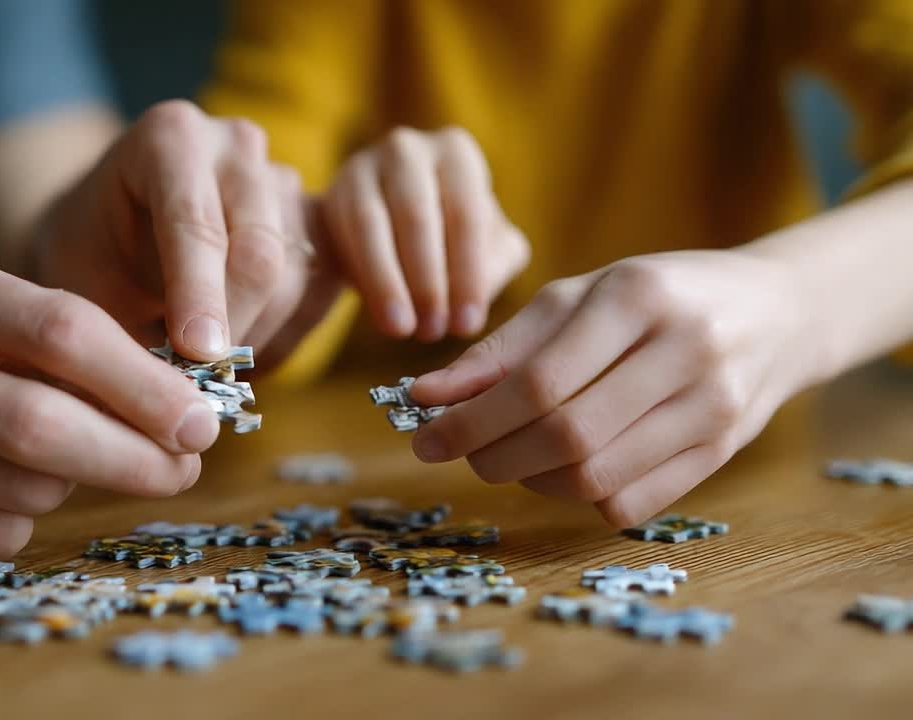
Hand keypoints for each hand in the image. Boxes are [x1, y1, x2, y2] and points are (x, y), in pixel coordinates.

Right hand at [0, 250, 219, 562]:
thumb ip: (74, 347)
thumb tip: (187, 415)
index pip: (62, 330)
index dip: (145, 383)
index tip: (201, 419)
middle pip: (41, 422)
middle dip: (135, 454)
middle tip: (186, 467)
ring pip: (24, 488)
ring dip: (74, 485)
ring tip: (63, 465)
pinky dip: (24, 525)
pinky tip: (3, 495)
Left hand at [37, 100, 299, 360]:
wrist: (115, 237)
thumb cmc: (93, 261)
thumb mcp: (85, 290)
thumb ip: (123, 329)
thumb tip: (168, 390)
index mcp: (170, 137)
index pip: (196, 221)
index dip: (199, 293)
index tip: (196, 354)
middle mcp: (236, 144)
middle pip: (260, 252)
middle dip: (233, 328)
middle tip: (198, 384)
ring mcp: (284, 178)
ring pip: (295, 280)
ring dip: (255, 341)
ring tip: (209, 373)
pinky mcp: (318, 221)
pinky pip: (320, 293)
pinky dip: (283, 339)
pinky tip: (241, 356)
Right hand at [320, 126, 528, 340]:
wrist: (392, 221)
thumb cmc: (451, 236)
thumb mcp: (488, 246)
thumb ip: (494, 265)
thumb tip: (474, 294)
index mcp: (457, 153)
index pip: (466, 215)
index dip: (467, 274)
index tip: (467, 325)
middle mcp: (409, 148)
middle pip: (417, 217)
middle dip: (426, 282)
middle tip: (433, 331)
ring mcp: (364, 165)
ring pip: (371, 225)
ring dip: (387, 283)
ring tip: (402, 330)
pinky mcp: (333, 191)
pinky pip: (343, 235)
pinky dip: (362, 277)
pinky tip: (378, 313)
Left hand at [408, 250, 812, 524]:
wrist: (775, 312)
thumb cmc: (655, 297)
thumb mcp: (579, 297)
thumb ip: (502, 347)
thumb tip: (425, 396)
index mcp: (638, 296)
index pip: (538, 381)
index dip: (471, 420)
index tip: (423, 438)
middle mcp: (684, 350)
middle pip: (566, 436)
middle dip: (493, 455)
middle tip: (461, 452)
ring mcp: (713, 407)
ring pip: (595, 478)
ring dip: (531, 480)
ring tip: (509, 456)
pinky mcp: (724, 451)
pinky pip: (630, 504)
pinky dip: (578, 499)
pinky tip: (563, 470)